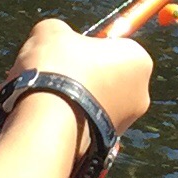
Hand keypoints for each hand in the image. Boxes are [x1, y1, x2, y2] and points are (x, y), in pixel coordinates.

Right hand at [7, 17, 152, 133]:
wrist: (47, 123)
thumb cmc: (57, 69)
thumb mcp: (51, 31)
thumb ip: (60, 31)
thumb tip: (56, 38)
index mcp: (138, 60)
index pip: (114, 45)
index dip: (87, 46)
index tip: (66, 50)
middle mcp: (140, 94)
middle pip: (104, 75)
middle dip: (77, 74)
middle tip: (49, 72)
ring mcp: (124, 123)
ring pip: (90, 102)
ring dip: (67, 97)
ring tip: (37, 94)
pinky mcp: (104, 146)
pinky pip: (81, 125)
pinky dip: (63, 120)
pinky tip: (39, 115)